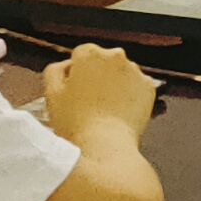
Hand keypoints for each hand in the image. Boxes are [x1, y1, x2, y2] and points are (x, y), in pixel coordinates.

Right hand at [42, 41, 158, 145]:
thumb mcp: (52, 94)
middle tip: (88, 100)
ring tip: (103, 109)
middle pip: (103, 61)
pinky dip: (130, 96)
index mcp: (90, 54)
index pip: (81, 54)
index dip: (76, 73)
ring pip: (121, 73)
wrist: (103, 146)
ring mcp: (134, 71)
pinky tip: (118, 112)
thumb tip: (66, 65)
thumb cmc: (75, 123)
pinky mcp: (149, 87)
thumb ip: (55, 71)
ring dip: (114, 84)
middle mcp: (115, 56)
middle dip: (96, 75)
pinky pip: (137, 87)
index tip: (75, 89)